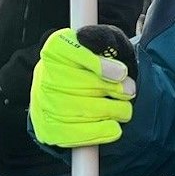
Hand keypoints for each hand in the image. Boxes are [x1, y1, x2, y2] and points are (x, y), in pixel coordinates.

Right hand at [29, 25, 137, 146]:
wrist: (64, 91)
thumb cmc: (90, 66)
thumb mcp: (101, 46)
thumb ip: (108, 42)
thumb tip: (113, 61)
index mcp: (57, 47)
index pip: (75, 53)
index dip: (100, 65)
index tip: (121, 73)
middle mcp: (45, 74)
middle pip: (83, 84)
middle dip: (113, 90)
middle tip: (130, 91)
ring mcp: (44, 103)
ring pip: (83, 110)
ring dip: (112, 111)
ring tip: (124, 110)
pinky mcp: (48, 129)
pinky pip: (77, 134)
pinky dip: (101, 132)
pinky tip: (114, 127)